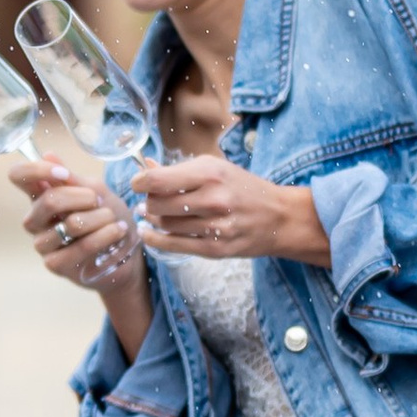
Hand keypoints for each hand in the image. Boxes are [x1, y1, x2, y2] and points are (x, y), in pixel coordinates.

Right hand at [9, 156, 138, 291]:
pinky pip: (82, 246)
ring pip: (71, 224)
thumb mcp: (95, 191)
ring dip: (100, 218)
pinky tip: (118, 231)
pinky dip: (105, 235)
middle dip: (84, 197)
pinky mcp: (55, 264)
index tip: (64, 175)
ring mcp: (42, 243)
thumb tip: (48, 155)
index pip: (18, 175)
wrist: (125, 253)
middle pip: (49, 200)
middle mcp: (35, 219)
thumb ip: (72, 179)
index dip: (37, 170)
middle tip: (99, 200)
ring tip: (113, 218)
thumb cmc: (107, 218)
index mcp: (39, 196)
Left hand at [134, 159, 329, 267]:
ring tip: (154, 212)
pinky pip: (173, 245)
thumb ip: (179, 170)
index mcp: (211, 174)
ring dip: (154, 219)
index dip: (140, 182)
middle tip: (151, 199)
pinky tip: (148, 232)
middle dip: (148, 201)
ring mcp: (214, 227)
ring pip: (164, 224)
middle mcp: (213, 200)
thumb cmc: (243, 188)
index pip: (158, 180)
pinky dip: (154, 239)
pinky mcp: (215, 249)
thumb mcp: (215, 168)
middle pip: (157, 204)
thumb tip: (145, 167)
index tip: (138, 183)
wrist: (279, 218)